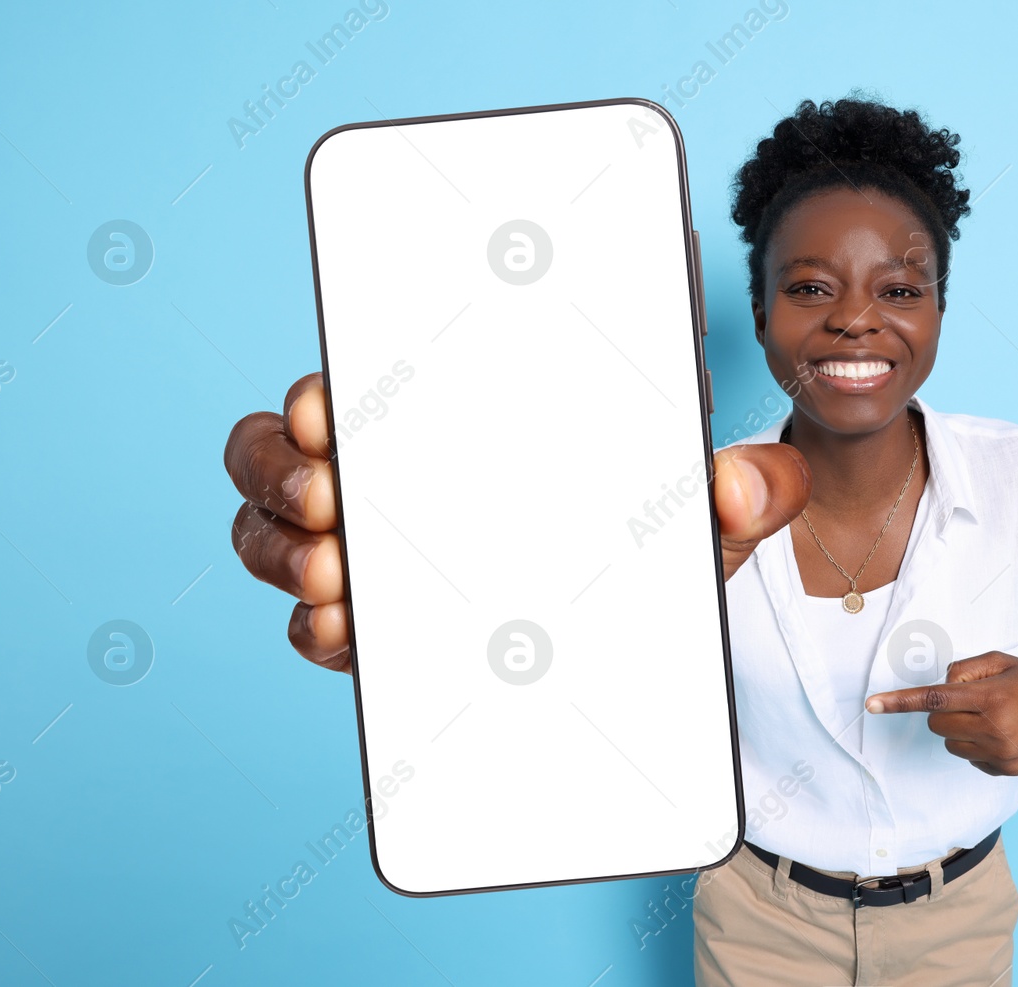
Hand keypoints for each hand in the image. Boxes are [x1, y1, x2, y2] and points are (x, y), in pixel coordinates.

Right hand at [225, 374, 811, 673]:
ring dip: (280, 548)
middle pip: (289, 450)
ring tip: (333, 575)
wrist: (642, 636)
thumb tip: (743, 482)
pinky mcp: (373, 626)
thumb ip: (743, 489)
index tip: (324, 408)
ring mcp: (375, 550)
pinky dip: (313, 626)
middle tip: (330, 499)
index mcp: (466, 418)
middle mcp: (400, 474)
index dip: (323, 392)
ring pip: (274, 529)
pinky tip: (341, 632)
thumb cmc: (657, 539)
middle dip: (283, 469)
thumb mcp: (705, 513)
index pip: (366, 381)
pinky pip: (311, 619)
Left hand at [864, 651, 1017, 775]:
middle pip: (936, 725)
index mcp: (991, 697)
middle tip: (969, 702)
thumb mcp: (1003, 662)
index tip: (871, 705)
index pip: (935, 700)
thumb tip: (941, 685)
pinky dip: (977, 747)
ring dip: (960, 731)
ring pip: (951, 744)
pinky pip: (970, 760)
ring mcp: (1001, 753)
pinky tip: (1003, 736)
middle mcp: (994, 728)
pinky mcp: (1007, 771)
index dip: (900, 702)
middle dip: (942, 713)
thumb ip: (967, 669)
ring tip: (992, 718)